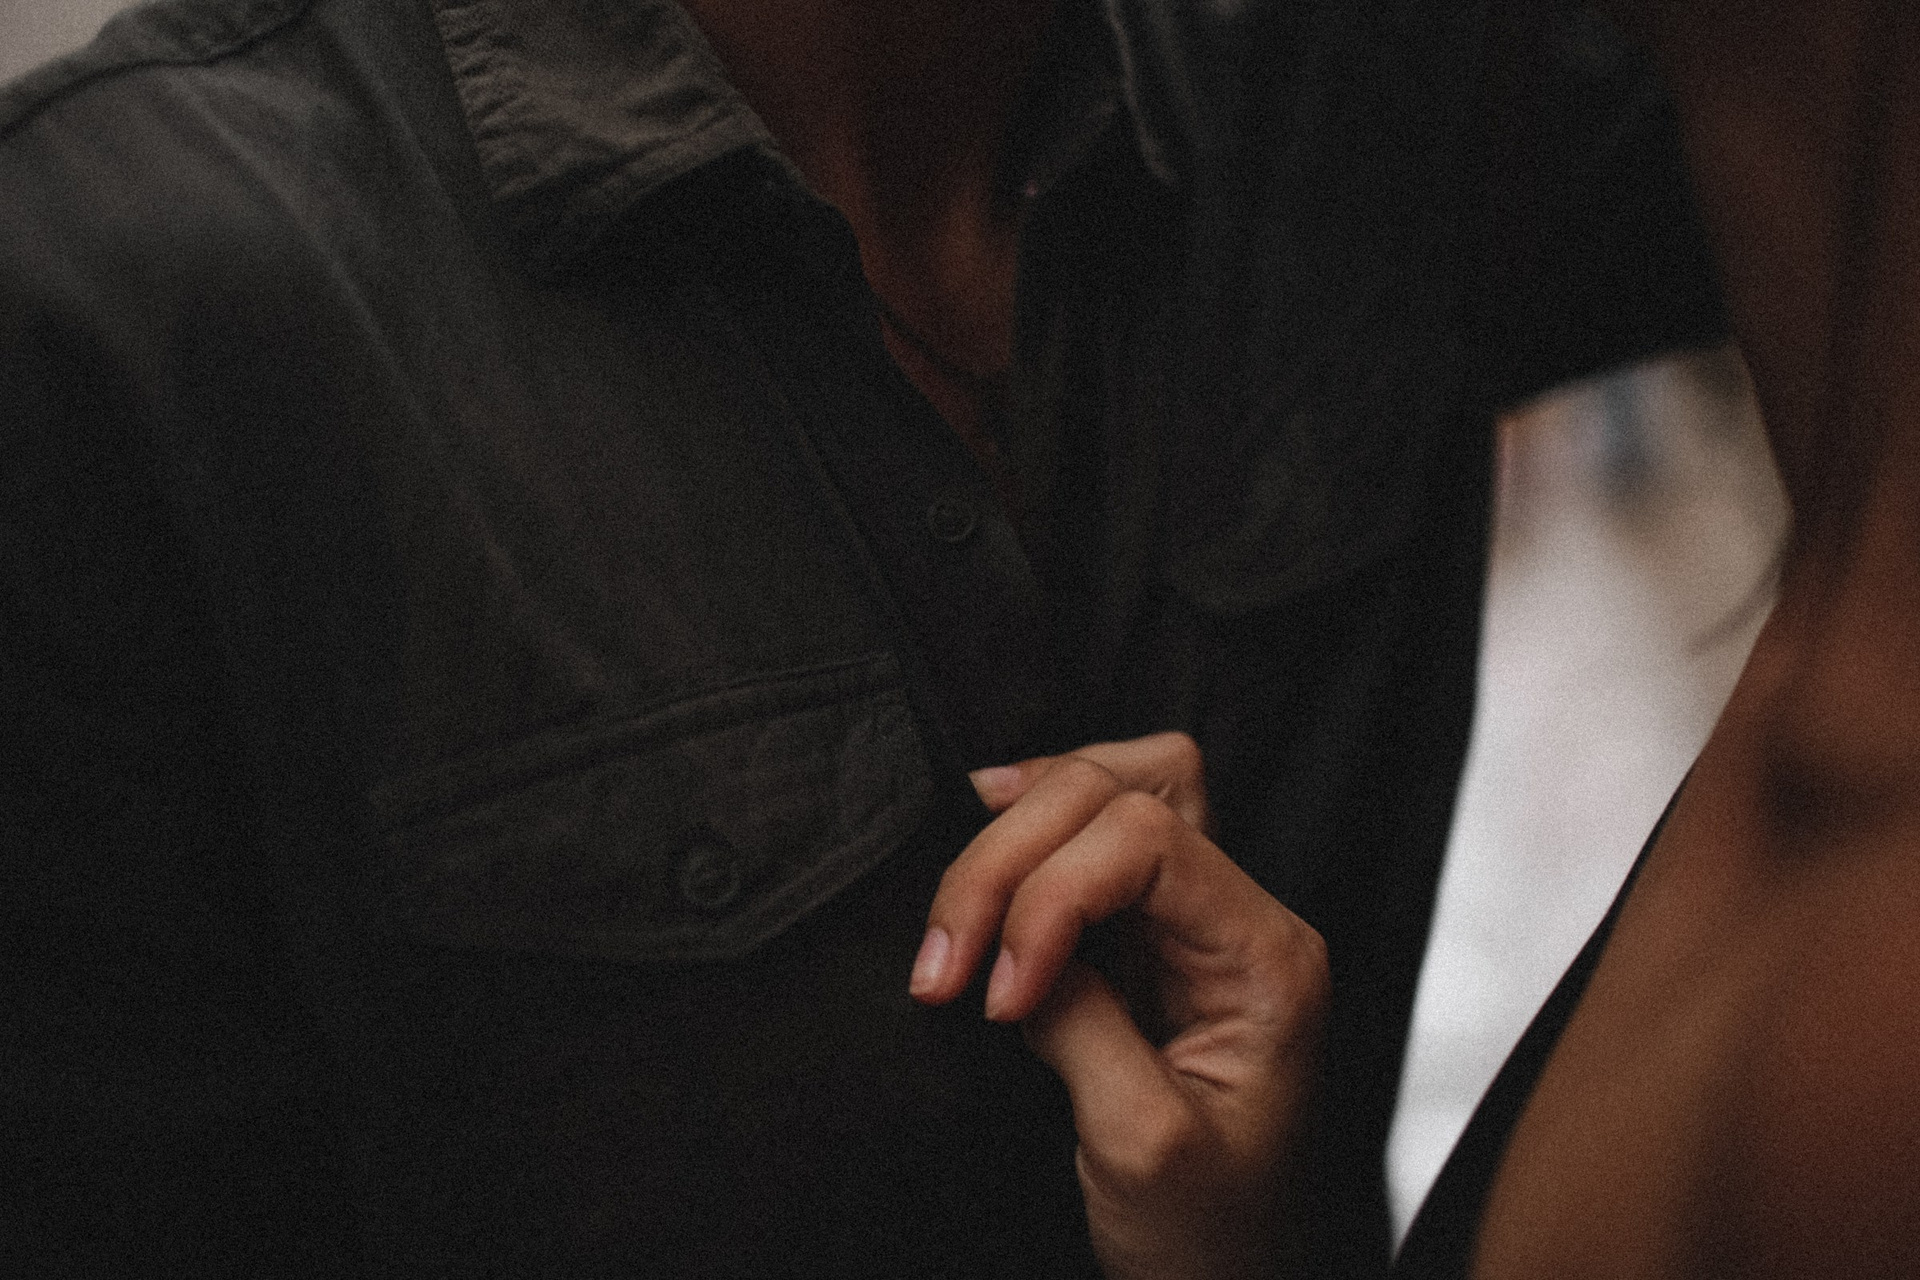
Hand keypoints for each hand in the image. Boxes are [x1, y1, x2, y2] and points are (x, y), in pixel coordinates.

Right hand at [909, 733, 1328, 1279]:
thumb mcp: (1143, 1147)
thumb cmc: (1210, 1240)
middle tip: (948, 958)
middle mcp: (1235, 919)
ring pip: (1104, 789)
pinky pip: (1078, 841)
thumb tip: (1011, 951)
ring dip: (1011, 836)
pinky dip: (1015, 847)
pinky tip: (974, 888)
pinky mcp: (1137, 942)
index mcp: (1266, 958)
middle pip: (1123, 788)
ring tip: (953, 919)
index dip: (1050, 894)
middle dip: (1013, 853)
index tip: (999, 994)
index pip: (1150, 838)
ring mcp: (1186, 922)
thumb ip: (1082, 1025)